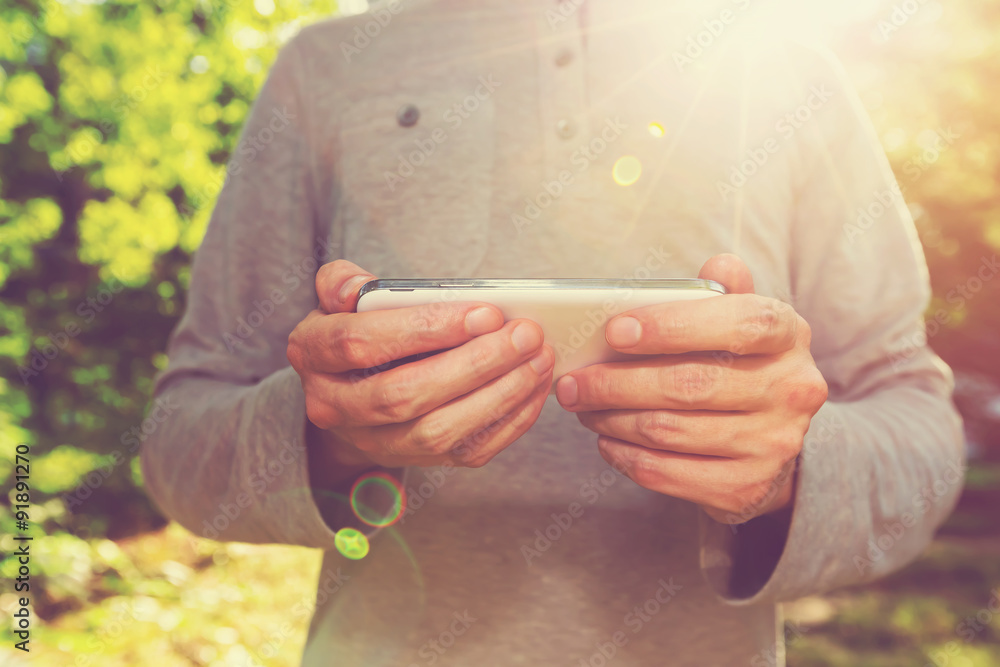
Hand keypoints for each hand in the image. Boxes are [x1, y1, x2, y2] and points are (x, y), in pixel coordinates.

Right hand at [287, 260, 553, 482]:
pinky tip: (535, 388)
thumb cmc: (357, 330)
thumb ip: (342, 283)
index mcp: (311, 355)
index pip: (361, 344)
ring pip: (438, 431)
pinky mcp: (414, 461)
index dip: (425, 328)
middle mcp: (334, 407)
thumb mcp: (338, 299)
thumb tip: (357, 287)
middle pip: (404, 395)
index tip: (485, 312)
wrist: (351, 390)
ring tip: (539, 359)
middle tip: (526, 334)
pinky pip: (466, 452)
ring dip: (498, 396)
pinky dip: (508, 421)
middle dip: (473, 365)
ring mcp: (374, 442)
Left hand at [554, 254, 827, 523]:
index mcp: (789, 334)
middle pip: (691, 385)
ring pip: (671, 431)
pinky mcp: (747, 489)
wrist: (774, 442)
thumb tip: (718, 266)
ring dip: (613, 420)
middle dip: (618, 382)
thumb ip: (725, 293)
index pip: (738, 324)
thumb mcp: (742, 321)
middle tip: (573, 381)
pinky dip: (626, 457)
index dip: (672, 327)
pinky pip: (668, 474)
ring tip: (582, 407)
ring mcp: (773, 444)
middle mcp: (792, 390)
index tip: (614, 331)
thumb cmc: (741, 364)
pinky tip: (606, 441)